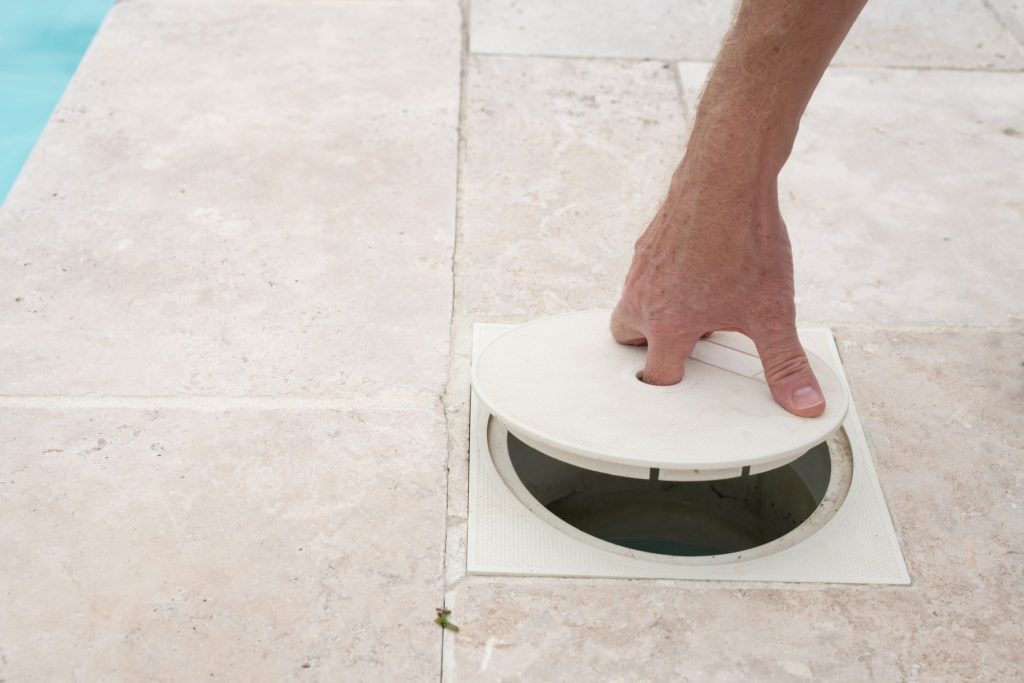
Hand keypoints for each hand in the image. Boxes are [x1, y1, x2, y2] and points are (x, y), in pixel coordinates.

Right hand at [610, 163, 825, 417]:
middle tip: (680, 344)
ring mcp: (642, 267)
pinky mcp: (648, 241)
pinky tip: (697, 267)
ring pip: (632, 301)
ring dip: (654, 310)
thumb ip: (786, 363)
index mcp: (668, 324)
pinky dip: (662, 278)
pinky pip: (644, 272)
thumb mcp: (773, 312)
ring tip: (694, 304)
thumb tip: (804, 403)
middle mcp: (645, 297)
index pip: (657, 373)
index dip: (677, 382)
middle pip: (626, 338)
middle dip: (648, 347)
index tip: (693, 379)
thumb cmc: (744, 242)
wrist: (728, 180)